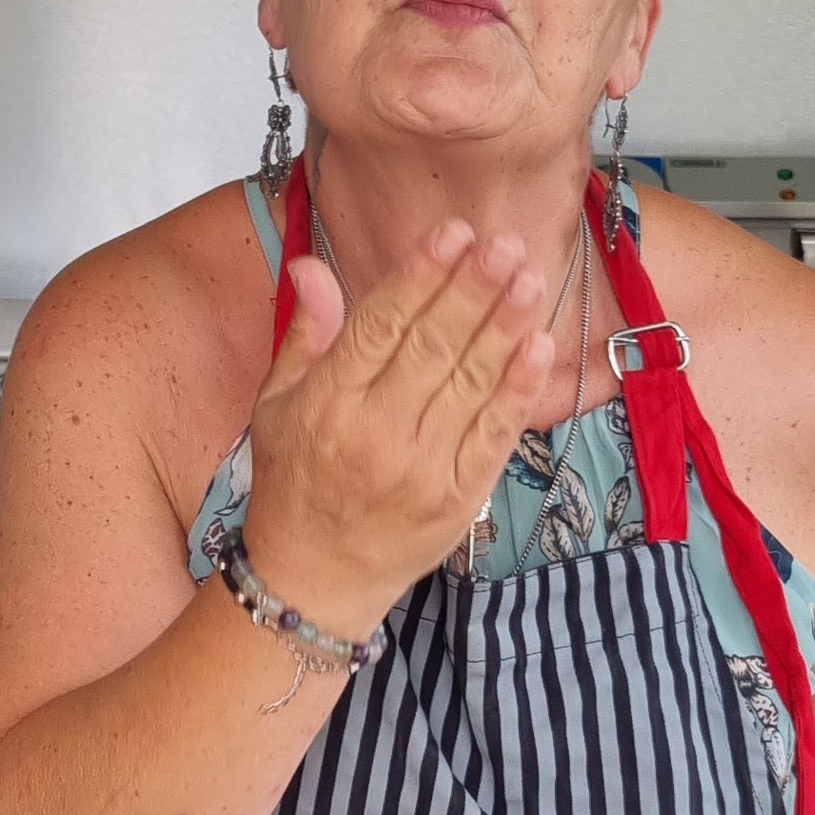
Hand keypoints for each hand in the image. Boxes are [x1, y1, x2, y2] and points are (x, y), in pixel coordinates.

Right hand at [241, 224, 555, 639]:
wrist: (313, 581)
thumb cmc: (293, 486)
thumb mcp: (276, 406)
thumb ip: (306, 335)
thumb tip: (313, 266)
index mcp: (327, 403)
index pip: (380, 324)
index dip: (421, 275)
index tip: (454, 233)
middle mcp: (375, 432)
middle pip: (432, 346)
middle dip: (472, 289)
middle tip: (504, 243)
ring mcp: (421, 467)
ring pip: (470, 382)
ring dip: (505, 326)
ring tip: (529, 278)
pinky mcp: (458, 497)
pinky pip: (494, 433)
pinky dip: (519, 389)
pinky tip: (539, 347)